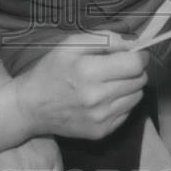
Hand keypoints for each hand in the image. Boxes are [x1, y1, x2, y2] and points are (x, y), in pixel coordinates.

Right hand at [15, 32, 148, 140]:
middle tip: (120, 66)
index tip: (134, 53)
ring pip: (137, 97)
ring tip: (111, 82)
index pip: (134, 64)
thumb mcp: (70, 44)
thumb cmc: (50, 71)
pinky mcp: (101, 132)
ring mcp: (101, 118)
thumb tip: (131, 43)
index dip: (139, 56)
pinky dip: (122, 103)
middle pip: (139, 80)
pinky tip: (105, 98)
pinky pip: (127, 113)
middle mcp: (97, 97)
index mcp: (88, 71)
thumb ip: (103, 38)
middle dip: (134, 70)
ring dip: (130, 87)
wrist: (31, 107)